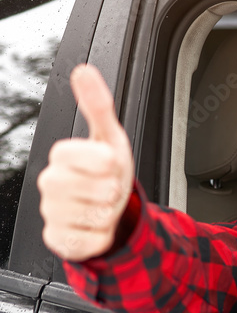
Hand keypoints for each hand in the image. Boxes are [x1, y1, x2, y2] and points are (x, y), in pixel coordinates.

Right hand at [38, 64, 134, 260]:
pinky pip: (89, 241)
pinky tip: (96, 225)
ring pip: (93, 216)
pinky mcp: (59, 240)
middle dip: (111, 189)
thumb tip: (83, 71)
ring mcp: (52, 213)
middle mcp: (50, 184)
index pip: (77, 155)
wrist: (107, 208)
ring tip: (103, 204)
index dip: (102, 161)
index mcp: (61, 156)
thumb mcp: (110, 136)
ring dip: (109, 213)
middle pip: (92, 189)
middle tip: (108, 186)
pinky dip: (102, 235)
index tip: (109, 163)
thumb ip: (98, 105)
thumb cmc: (107, 171)